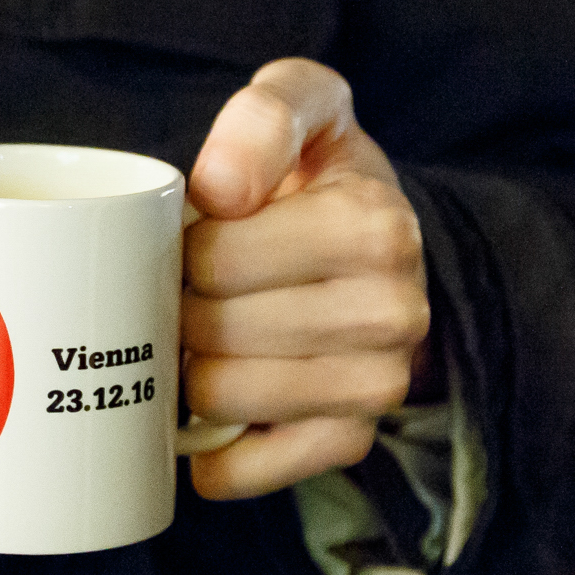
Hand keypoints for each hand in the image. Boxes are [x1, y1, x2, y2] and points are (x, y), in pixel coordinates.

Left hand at [182, 59, 432, 499]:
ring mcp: (378, 384)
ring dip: (190, 369)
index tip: (200, 235)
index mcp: (375, 225)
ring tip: (206, 335)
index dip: (183, 247)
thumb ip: (264, 117)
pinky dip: (212, 452)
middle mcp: (393, 312)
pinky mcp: (350, 439)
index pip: (213, 258)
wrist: (376, 242)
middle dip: (181, 306)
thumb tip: (219, 189)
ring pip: (220, 397)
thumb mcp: (301, 106)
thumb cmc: (316, 172)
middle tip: (195, 288)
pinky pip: (250, 467)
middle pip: (211, 330)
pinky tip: (205, 418)